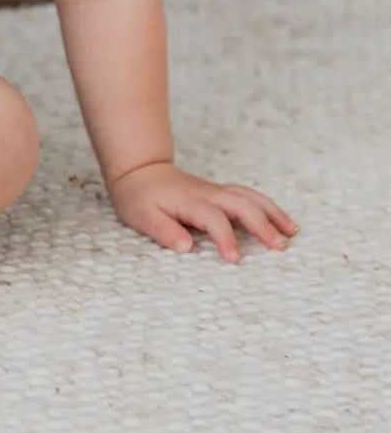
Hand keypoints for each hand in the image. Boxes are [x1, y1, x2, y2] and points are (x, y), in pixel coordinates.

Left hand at [108, 161, 298, 263]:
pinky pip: (249, 197)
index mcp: (190, 201)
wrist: (140, 171)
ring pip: (250, 197)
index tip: (235, 260)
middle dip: (262, 224)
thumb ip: (164, 231)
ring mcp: (216, 191)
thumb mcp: (142, 216)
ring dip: (272, 213)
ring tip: (292, 233)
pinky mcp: (221, 194)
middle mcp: (208, 194)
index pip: (213, 219)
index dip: (226, 239)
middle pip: (241, 204)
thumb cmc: (140, 198)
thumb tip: (186, 247)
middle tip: (280, 247)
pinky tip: (282, 222)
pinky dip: (268, 208)